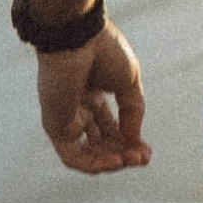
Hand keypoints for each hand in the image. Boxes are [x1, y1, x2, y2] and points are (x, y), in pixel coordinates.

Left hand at [35, 22, 149, 175]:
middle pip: (101, 143)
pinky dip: (93, 164)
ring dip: (111, 162)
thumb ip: (133, 112)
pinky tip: (115, 161)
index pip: (111, 128)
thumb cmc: (102, 49)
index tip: (147, 151)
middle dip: (124, 154)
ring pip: (87, 154)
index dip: (130, 142)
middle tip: (142, 159)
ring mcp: (65, 117)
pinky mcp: (55, 125)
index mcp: (93, 94)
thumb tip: (135, 140)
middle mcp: (78, 107)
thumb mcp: (129, 82)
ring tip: (130, 160)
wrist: (78, 37)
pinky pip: (72, 156)